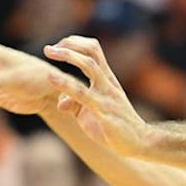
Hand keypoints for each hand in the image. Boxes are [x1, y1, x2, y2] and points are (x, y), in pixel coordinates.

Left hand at [43, 36, 149, 156]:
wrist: (138, 141)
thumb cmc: (116, 125)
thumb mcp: (93, 111)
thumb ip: (75, 103)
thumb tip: (60, 102)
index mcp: (107, 79)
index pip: (93, 50)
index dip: (75, 44)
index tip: (57, 46)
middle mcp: (108, 82)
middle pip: (91, 52)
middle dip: (68, 46)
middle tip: (47, 49)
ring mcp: (107, 95)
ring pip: (89, 66)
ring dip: (67, 56)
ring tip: (48, 52)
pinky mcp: (103, 111)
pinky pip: (83, 93)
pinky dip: (65, 83)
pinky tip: (51, 78)